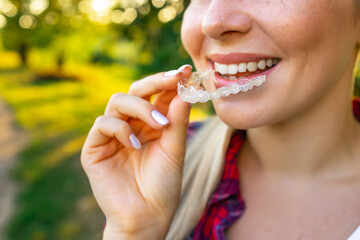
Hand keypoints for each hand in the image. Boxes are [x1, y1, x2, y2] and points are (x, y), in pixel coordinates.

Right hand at [81, 65, 192, 238]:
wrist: (147, 217)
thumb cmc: (163, 185)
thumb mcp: (175, 149)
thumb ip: (177, 120)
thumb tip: (184, 89)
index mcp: (151, 124)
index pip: (158, 95)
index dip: (170, 81)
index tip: (186, 71)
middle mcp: (131, 125)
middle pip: (137, 91)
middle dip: (155, 82)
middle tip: (174, 78)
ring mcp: (112, 135)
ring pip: (118, 101)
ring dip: (141, 107)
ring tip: (159, 125)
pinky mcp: (95, 147)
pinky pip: (103, 124)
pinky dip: (120, 129)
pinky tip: (135, 145)